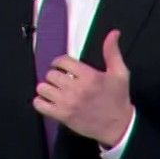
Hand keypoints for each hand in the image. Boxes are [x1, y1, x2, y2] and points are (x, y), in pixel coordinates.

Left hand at [34, 30, 135, 147]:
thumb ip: (112, 52)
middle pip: (51, 74)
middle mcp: (76, 89)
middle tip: (61, 80)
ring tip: (55, 90)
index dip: (59, 62)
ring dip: (46, 88)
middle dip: (55, 75)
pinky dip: (40, 102)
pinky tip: (49, 101)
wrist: (118, 126)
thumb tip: (113, 33)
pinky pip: (39, 105)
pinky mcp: (62, 116)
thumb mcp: (120, 73)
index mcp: (89, 76)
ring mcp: (67, 103)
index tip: (61, 67)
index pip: (63, 61)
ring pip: (43, 88)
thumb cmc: (118, 98)